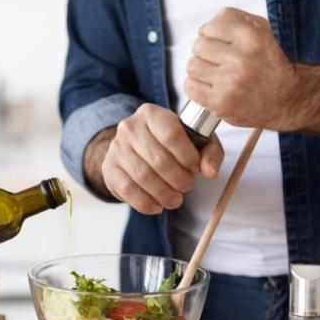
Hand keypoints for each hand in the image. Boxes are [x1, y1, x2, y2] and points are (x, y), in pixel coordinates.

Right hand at [100, 103, 223, 214]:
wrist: (135, 148)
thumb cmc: (170, 144)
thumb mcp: (195, 140)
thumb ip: (210, 152)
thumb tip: (210, 171)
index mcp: (152, 113)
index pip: (171, 135)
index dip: (187, 157)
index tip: (195, 169)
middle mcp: (130, 127)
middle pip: (158, 159)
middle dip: (178, 180)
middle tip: (187, 187)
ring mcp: (116, 148)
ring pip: (143, 177)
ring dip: (164, 194)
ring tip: (175, 200)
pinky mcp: (109, 168)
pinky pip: (128, 190)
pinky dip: (146, 203)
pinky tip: (157, 205)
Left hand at [184, 7, 296, 129]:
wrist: (285, 99)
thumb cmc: (268, 63)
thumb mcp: (261, 30)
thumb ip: (233, 19)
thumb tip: (203, 28)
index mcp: (252, 37)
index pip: (210, 26)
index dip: (211, 34)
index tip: (220, 43)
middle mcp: (241, 59)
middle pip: (198, 45)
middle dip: (205, 52)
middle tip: (218, 60)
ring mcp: (230, 82)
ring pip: (192, 66)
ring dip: (200, 69)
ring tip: (215, 74)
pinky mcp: (220, 102)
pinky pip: (190, 86)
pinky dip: (196, 86)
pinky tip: (210, 87)